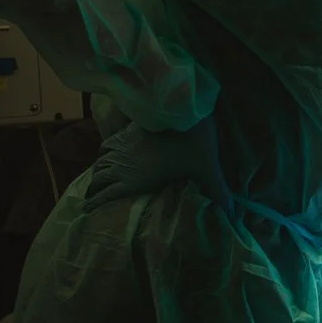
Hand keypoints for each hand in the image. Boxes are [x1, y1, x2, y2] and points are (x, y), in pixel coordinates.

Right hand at [82, 120, 225, 210]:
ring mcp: (120, 146)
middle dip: (93, 192)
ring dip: (97, 175)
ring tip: (99, 183)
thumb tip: (234, 214)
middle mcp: (121, 164)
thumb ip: (218, 191)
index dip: (94, 206)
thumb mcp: (207, 168)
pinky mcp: (124, 132)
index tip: (88, 215)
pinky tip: (110, 158)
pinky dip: (103, 157)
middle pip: (97, 181)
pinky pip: (104, 147)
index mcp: (134, 178)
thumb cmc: (194, 142)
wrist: (184, 107)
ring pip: (98, 164)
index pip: (104, 196)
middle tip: (93, 202)